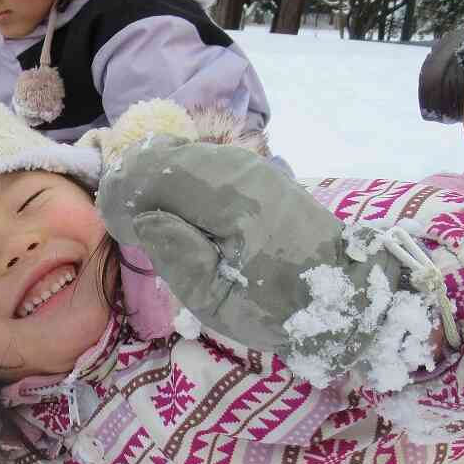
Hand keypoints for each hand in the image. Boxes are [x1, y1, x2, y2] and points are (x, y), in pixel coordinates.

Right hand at [98, 136, 417, 377]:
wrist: (348, 295)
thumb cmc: (281, 310)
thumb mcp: (216, 301)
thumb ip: (175, 254)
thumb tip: (143, 217)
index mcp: (232, 202)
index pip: (157, 174)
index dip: (124, 193)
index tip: (114, 224)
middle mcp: (242, 171)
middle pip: (166, 155)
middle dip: (136, 182)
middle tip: (124, 221)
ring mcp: (254, 166)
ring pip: (184, 152)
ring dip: (157, 178)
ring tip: (145, 216)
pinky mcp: (259, 172)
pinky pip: (204, 160)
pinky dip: (180, 177)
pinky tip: (177, 208)